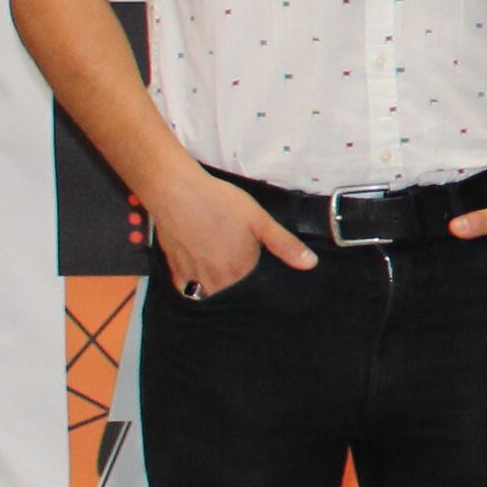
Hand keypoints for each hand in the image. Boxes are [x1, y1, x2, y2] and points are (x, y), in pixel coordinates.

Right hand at [148, 167, 315, 300]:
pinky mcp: (175, 271)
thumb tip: (310, 264)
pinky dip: (194, 285)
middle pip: (232, 293)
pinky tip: (200, 271)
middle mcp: (217, 281)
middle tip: (236, 262)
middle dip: (238, 285)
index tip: (257, 268)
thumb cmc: (220, 203)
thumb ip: (285, 245)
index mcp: (241, 271)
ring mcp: (193, 278)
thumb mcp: (260, 220)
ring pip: (210, 293)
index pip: (254, 288)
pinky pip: (187, 288)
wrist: (177, 192)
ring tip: (221, 268)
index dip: (258, 280)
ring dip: (218, 287)